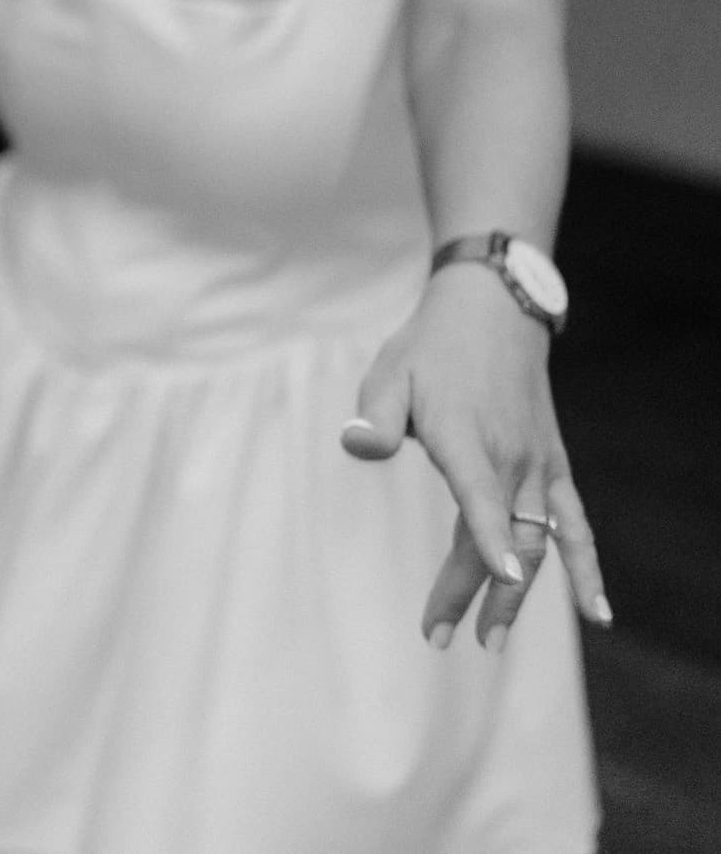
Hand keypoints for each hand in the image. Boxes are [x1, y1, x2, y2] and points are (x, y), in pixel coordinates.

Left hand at [342, 263, 611, 648]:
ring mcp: (537, 467)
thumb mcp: (389, 372)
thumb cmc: (430, 349)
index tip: (498, 576)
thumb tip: (357, 446)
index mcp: (466, 436)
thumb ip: (374, 416)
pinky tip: (598, 615)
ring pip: (535, 542)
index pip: (479, 495)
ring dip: (514, 594)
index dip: (489, 537)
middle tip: (437, 636)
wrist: (493, 314)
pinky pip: (575, 526)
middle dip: (472, 591)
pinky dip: (587, 568)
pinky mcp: (553, 469)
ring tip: (489, 641)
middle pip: (499, 537)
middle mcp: (509, 457)